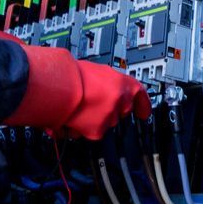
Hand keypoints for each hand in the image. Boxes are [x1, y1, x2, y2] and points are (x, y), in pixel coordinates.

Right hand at [3, 44, 147, 138]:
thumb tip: (106, 89)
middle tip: (95, 103)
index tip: (144, 112)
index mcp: (122, 83)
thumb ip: (107, 82)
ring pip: (106, 122)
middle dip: (110, 110)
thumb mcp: (96, 71)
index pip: (140, 95)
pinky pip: (92, 132)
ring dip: (94, 118)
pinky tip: (73, 118)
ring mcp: (110, 117)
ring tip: (78, 108)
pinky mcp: (98, 131)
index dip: (144, 105)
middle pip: (122, 111)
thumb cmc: (71, 75)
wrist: (58, 86)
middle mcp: (120, 100)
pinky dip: (82, 128)